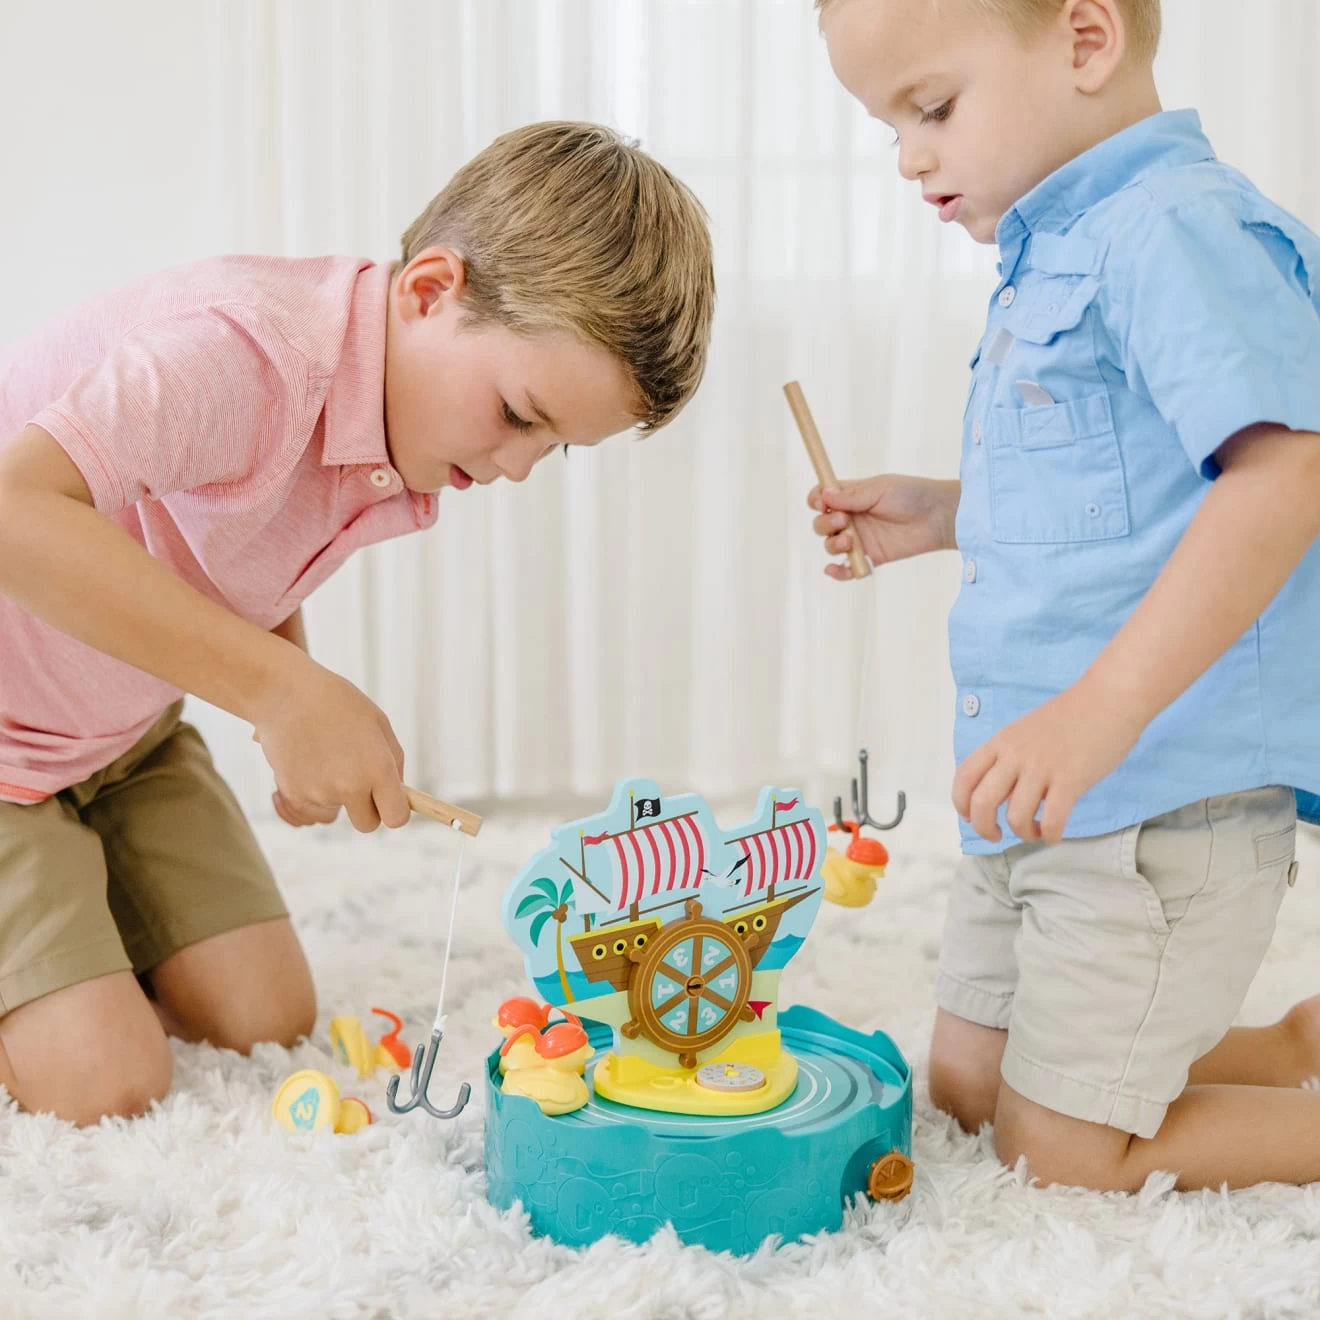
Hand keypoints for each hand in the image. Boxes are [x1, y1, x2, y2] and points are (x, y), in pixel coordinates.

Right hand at [251, 656, 410, 832]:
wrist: (284, 694)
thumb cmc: (337, 703)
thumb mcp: (378, 723)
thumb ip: (393, 761)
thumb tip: (397, 791)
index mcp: (377, 769)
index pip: (396, 817)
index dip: (395, 810)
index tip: (389, 800)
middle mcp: (350, 787)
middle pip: (367, 824)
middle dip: (367, 808)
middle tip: (357, 779)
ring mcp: (320, 794)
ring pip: (336, 813)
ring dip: (335, 796)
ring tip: (327, 759)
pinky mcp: (294, 795)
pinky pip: (311, 807)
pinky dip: (311, 791)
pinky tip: (308, 762)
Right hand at [807, 475, 959, 579]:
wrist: (938, 517)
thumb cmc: (912, 495)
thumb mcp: (880, 489)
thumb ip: (852, 496)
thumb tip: (824, 496)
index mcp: (851, 496)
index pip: (822, 499)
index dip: (816, 501)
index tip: (821, 503)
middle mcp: (852, 518)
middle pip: (821, 524)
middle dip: (825, 524)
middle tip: (843, 521)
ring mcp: (860, 539)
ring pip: (831, 546)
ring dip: (833, 545)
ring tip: (852, 540)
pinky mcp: (871, 557)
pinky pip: (847, 569)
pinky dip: (837, 572)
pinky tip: (834, 569)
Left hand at [952, 680, 1144, 844]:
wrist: (1108, 699)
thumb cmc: (1070, 716)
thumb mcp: (1025, 731)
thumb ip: (1010, 757)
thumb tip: (1001, 790)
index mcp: (1001, 742)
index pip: (964, 777)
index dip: (961, 804)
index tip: (971, 817)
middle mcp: (1015, 755)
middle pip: (982, 802)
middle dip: (984, 828)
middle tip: (997, 835)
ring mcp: (1042, 768)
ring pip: (1016, 816)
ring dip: (1023, 833)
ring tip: (1035, 830)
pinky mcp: (1071, 780)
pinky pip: (1053, 819)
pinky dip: (1050, 835)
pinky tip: (1054, 833)